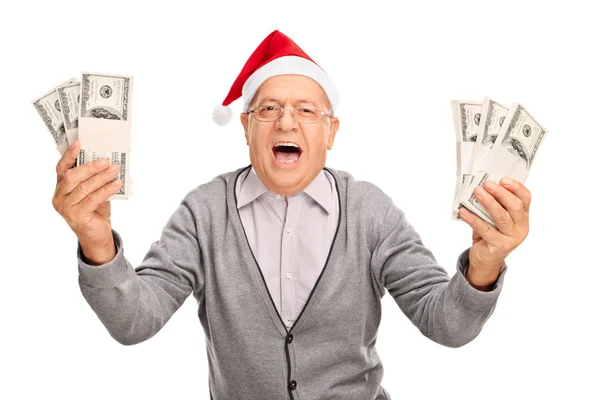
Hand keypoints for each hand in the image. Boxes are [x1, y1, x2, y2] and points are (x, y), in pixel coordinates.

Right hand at [51, 140, 122, 263]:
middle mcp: (59, 197)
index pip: (61, 168)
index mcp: (60, 188)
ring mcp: (66, 208)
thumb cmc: (95, 211)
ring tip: (115, 170)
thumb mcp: (93, 192)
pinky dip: (106, 190)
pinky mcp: (76, 217)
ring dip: (102, 177)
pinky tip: (116, 184)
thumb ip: (94, 179)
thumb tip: (107, 161)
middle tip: (106, 160)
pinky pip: (93, 199)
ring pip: (84, 187)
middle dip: (90, 167)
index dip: (69, 155)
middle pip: (72, 176)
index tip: (80, 143)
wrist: (96, 236)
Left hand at [458, 177, 530, 288]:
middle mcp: (521, 227)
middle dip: (501, 193)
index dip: (516, 187)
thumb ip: (493, 204)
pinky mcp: (499, 246)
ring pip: (502, 217)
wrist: (485, 259)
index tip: (503, 178)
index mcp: (523, 217)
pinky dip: (473, 219)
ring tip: (477, 192)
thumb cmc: (490, 233)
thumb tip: (480, 187)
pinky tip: (464, 211)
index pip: (525, 198)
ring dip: (489, 203)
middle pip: (515, 206)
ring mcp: (512, 238)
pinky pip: (485, 229)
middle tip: (487, 184)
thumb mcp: (493, 218)